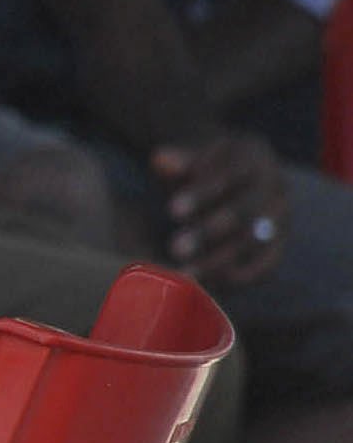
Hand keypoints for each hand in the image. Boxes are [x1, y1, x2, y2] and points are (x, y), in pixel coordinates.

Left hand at [150, 132, 288, 287]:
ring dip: (220, 260)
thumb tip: (161, 160)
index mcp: (254, 156)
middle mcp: (275, 187)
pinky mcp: (278, 245)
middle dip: (210, 231)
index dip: (203, 194)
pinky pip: (266, 265)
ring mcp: (281, 218)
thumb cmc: (198, 169)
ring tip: (185, 275)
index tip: (172, 210)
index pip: (231, 175)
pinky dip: (239, 277)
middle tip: (176, 248)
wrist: (226, 180)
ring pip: (256, 242)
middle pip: (246, 212)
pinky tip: (208, 286)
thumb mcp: (187, 159)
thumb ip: (176, 161)